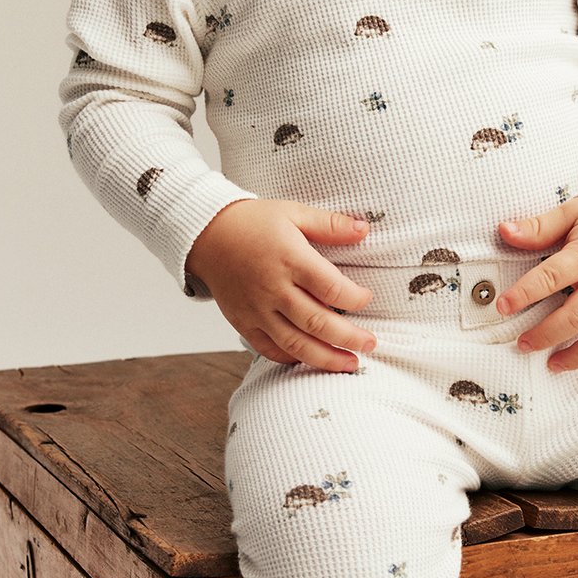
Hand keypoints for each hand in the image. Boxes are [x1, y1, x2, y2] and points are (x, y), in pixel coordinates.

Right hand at [186, 200, 378, 372]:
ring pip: (296, 344)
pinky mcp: (243, 322)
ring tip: (351, 364)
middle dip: (349, 338)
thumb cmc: (254, 222)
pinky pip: (269, 349)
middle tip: (371, 344)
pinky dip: (292, 359)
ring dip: (326, 358)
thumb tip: (365, 230)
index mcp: (290, 259)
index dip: (355, 297)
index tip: (367, 298)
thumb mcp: (293, 213)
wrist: (206, 235)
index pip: (331, 287)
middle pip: (318, 322)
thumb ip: (330, 224)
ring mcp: (257, 310)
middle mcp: (274, 289)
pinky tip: (312, 361)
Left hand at [495, 197, 577, 369]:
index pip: (551, 277)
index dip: (524, 294)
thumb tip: (504, 230)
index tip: (502, 306)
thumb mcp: (572, 213)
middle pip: (576, 316)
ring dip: (577, 356)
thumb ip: (538, 227)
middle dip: (546, 335)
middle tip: (522, 344)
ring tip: (552, 364)